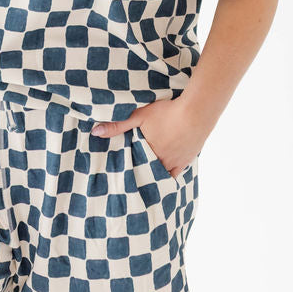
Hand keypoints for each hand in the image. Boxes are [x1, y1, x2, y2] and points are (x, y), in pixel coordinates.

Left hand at [91, 96, 206, 178]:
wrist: (196, 112)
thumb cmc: (167, 112)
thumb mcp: (139, 115)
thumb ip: (118, 125)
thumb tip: (95, 133)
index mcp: (148, 152)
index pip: (133, 165)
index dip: (126, 168)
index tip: (118, 173)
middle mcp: (162, 161)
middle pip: (146, 171)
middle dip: (138, 172)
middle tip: (128, 177)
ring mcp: (176, 162)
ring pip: (160, 174)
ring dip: (152, 174)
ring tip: (143, 178)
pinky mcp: (187, 159)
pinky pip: (176, 174)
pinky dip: (168, 176)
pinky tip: (163, 179)